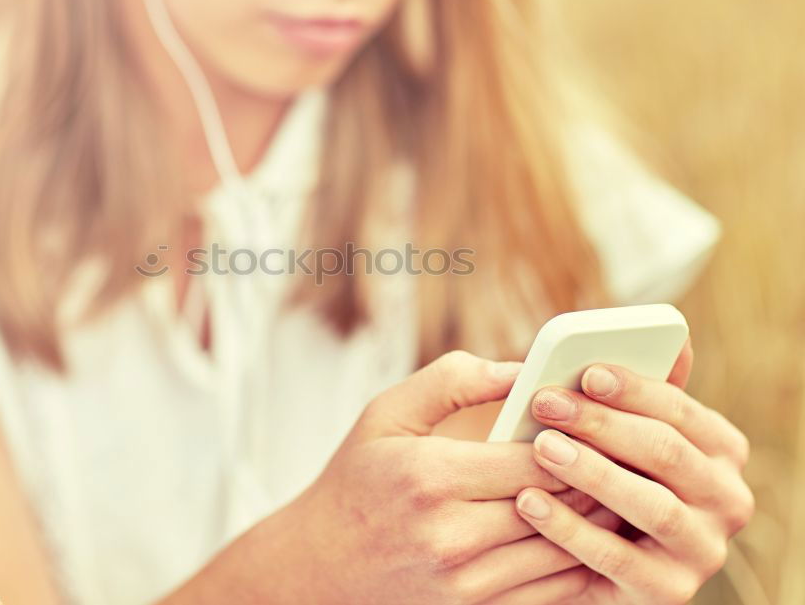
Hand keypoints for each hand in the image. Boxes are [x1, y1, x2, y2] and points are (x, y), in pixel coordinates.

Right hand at [277, 351, 614, 604]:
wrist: (319, 567)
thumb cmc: (356, 479)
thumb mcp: (387, 412)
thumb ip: (453, 379)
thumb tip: (521, 369)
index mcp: (430, 477)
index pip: (536, 458)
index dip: (581, 437)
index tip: (604, 418)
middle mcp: (451, 536)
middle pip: (559, 505)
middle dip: (601, 476)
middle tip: (631, 450)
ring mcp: (465, 584)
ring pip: (564, 551)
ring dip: (599, 521)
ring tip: (623, 488)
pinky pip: (552, 591)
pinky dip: (579, 560)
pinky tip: (591, 534)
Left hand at [497, 340, 753, 603]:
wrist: (585, 557)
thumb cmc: (605, 471)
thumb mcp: (625, 432)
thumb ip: (643, 391)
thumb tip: (674, 339)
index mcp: (719, 449)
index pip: (680, 410)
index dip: (633, 388)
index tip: (587, 371)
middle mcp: (726, 499)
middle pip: (665, 452)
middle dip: (602, 423)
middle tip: (546, 403)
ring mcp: (702, 550)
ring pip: (651, 506)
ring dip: (593, 472)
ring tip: (541, 448)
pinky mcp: (667, 592)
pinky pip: (616, 559)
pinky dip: (570, 528)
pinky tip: (528, 502)